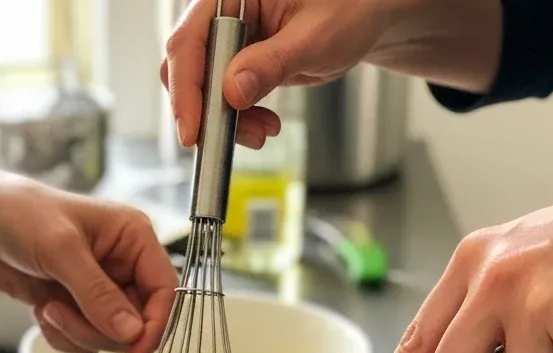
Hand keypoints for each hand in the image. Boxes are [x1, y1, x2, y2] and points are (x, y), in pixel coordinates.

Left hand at [0, 172, 177, 352]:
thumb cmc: (19, 215)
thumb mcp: (61, 250)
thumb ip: (98, 294)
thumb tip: (132, 333)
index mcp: (134, 238)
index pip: (165, 291)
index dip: (154, 326)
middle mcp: (125, 265)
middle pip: (138, 323)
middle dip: (99, 329)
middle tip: (61, 313)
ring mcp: (102, 289)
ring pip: (111, 338)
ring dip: (76, 332)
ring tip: (47, 306)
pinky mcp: (80, 307)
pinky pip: (85, 342)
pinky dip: (62, 336)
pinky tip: (42, 309)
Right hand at [163, 0, 388, 148]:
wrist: (365, 16)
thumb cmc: (351, 8)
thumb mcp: (315, 37)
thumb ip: (272, 62)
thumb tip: (232, 91)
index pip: (189, 41)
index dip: (186, 90)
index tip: (194, 131)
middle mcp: (223, 11)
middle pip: (187, 67)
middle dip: (206, 111)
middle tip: (230, 139)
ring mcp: (228, 39)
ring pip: (202, 89)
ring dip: (225, 121)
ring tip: (263, 132)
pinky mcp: (236, 61)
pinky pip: (221, 98)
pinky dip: (238, 120)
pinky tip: (263, 125)